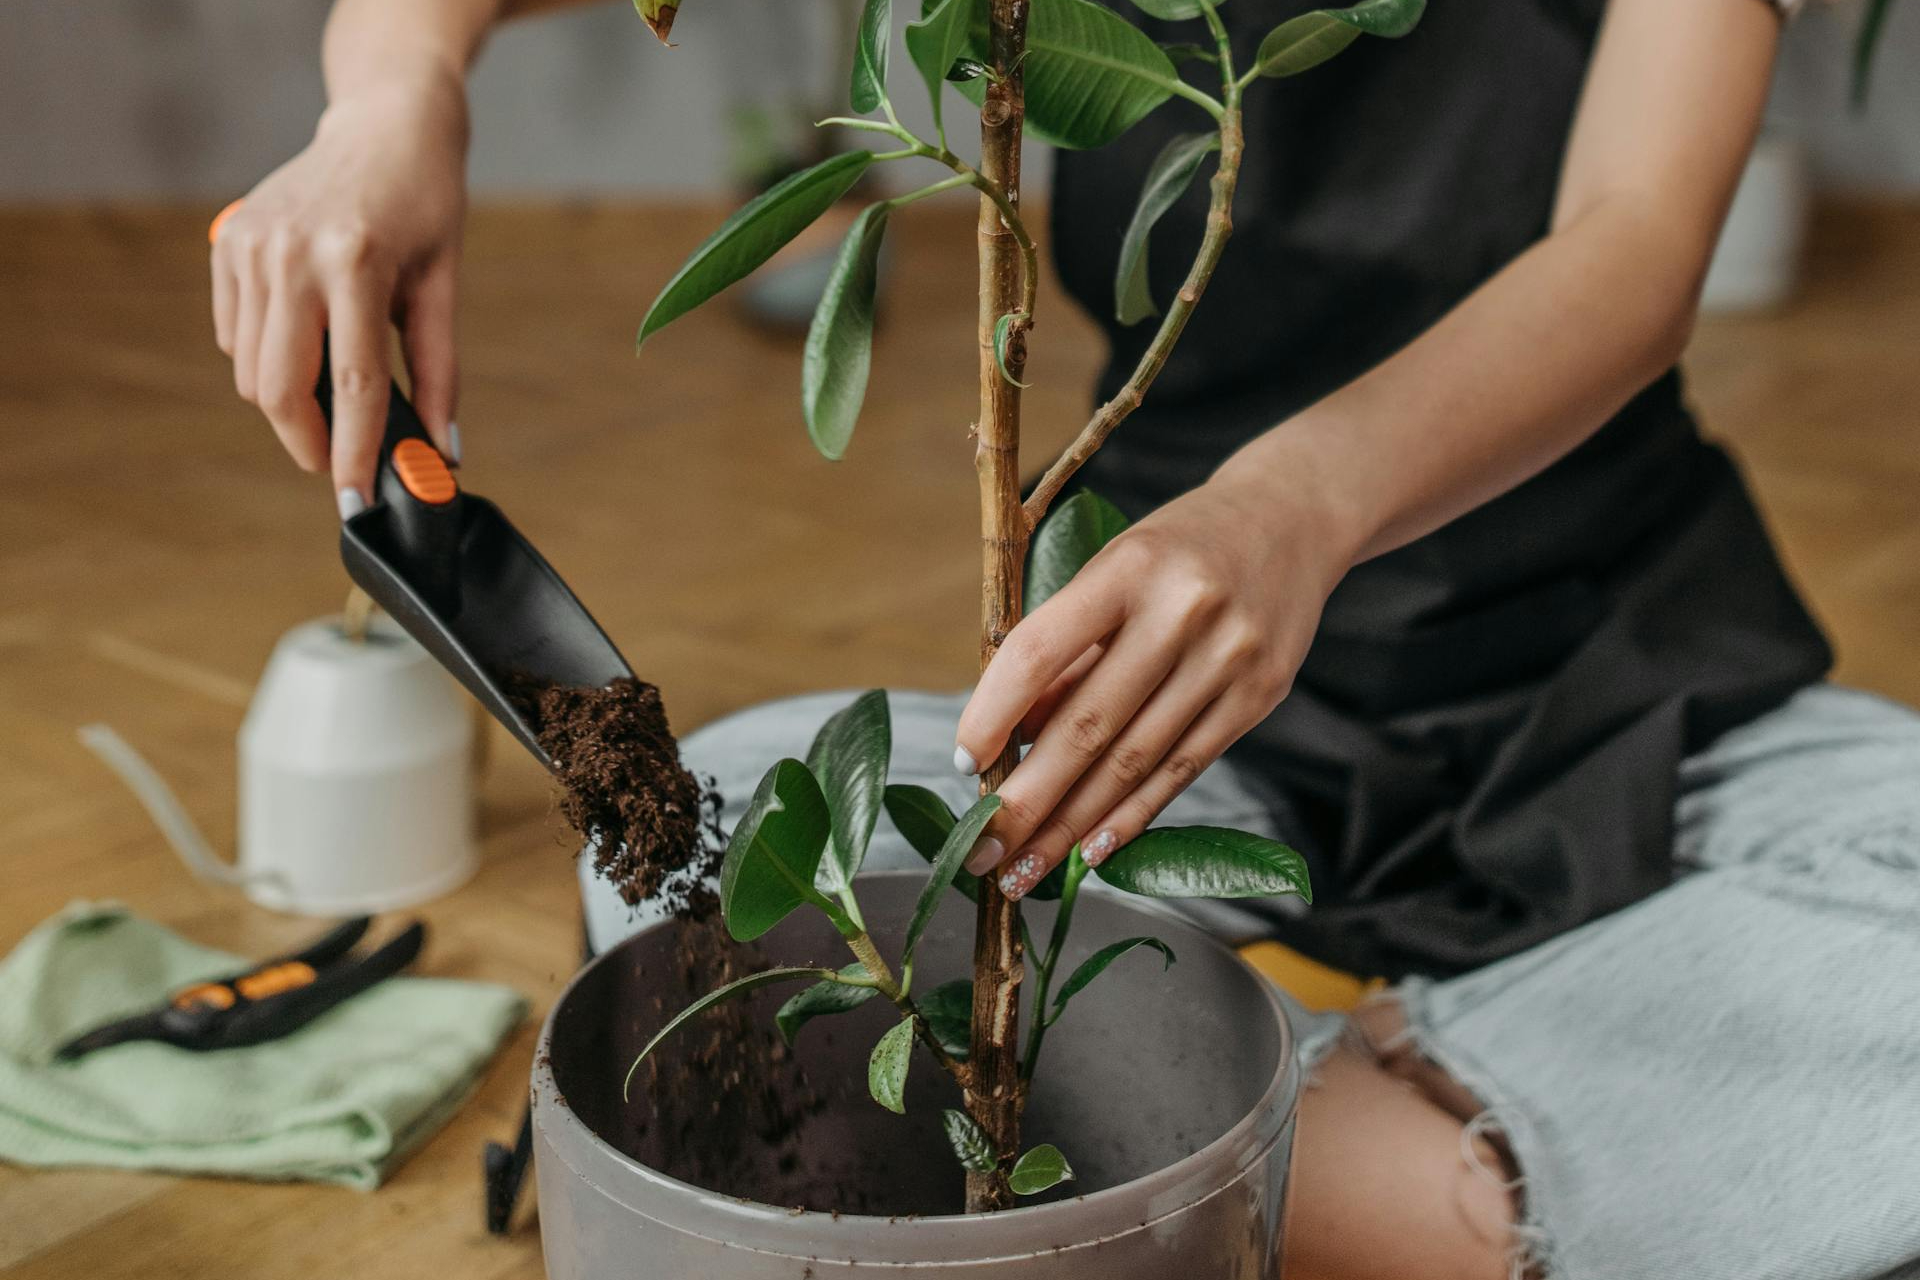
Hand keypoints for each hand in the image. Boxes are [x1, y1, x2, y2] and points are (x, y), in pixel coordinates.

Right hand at [211, 73, 468, 512]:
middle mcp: (291, 254)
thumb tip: (443, 452)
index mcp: (353, 262)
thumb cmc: (425, 206)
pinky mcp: (227, 242)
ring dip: (289, 404)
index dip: (355, 452)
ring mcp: (250, 245)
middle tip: (338, 464)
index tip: (356, 500)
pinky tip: (305, 338)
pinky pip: (233, 337)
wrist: (385, 126)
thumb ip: (438, 372)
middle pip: (279, 388)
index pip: (352, 384)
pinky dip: (264, 360)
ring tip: (333, 395)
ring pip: (250, 370)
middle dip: (307, 442)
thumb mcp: (442, 285)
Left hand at [954, 472, 1352, 898]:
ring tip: (1024, 869)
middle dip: (1027, 800)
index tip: (963, 764)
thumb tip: (1011, 742)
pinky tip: (1090, 851)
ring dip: (1071, 826)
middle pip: (1088, 725)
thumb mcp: (1112, 571)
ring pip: (1134, 761)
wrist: (1291, 519)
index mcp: (1128, 568)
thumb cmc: (1178, 548)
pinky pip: (1181, 770)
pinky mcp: (1259, 694)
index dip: (994, 714)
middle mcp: (1182, 612)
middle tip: (981, 850)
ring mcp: (1228, 657)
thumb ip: (1065, 650)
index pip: (1040, 650)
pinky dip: (1131, 817)